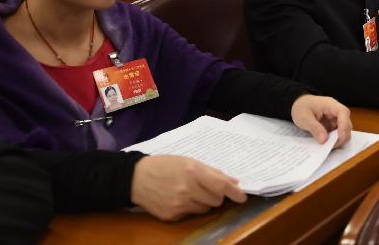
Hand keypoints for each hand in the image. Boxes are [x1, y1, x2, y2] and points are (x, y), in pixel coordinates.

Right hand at [130, 155, 246, 221]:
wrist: (136, 178)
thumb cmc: (165, 165)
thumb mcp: (189, 161)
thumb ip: (212, 172)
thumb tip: (233, 182)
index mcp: (193, 172)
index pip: (221, 186)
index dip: (235, 193)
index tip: (242, 196)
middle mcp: (187, 190)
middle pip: (216, 200)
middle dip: (217, 195)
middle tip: (208, 188)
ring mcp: (179, 205)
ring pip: (205, 209)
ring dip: (204, 202)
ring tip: (191, 191)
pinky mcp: (172, 216)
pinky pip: (191, 214)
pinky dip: (191, 207)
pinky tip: (179, 198)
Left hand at [290, 94, 351, 148]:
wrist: (298, 105)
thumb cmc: (301, 108)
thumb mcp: (304, 118)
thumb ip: (314, 128)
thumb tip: (324, 140)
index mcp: (330, 104)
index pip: (343, 112)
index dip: (344, 125)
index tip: (340, 137)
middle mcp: (336, 111)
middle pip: (347, 123)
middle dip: (342, 136)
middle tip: (331, 146)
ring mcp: (335, 119)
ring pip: (344, 130)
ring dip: (339, 139)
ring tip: (328, 146)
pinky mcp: (333, 126)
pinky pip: (338, 134)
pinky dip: (334, 140)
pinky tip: (327, 144)